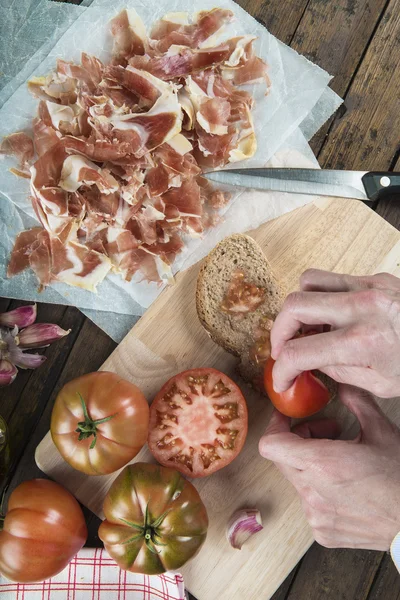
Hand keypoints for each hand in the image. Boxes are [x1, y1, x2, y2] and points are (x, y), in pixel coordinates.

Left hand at [259, 385, 399, 549]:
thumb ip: (356, 401)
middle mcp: (312, 492)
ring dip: (310, 465)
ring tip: (342, 460)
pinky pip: (310, 503)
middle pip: (283, 459)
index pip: (271, 444)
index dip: (274, 426)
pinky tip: (346, 486)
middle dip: (298, 440)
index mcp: (322, 464)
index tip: (284, 417)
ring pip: (297, 480)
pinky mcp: (323, 532)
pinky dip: (321, 489)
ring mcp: (316, 515)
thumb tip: (342, 382)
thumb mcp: (382, 432)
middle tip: (326, 433)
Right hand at [270, 270, 399, 397]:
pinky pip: (332, 278)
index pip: (299, 352)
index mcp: (363, 341)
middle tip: (283, 349)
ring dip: (298, 307)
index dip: (281, 369)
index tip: (280, 378)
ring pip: (307, 282)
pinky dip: (320, 295)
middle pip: (294, 307)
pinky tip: (329, 315)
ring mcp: (369, 287)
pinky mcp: (375, 277)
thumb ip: (337, 370)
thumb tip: (310, 361)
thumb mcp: (380, 384)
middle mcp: (362, 307)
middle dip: (278, 332)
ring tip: (306, 328)